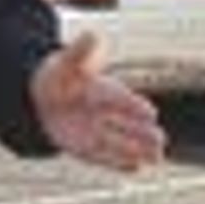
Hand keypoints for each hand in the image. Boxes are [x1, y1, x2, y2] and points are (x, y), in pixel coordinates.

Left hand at [32, 34, 165, 171]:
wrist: (43, 98)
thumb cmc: (59, 77)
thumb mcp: (65, 63)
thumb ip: (80, 53)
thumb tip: (93, 34)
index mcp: (102, 89)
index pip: (120, 98)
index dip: (133, 106)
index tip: (150, 113)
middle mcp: (104, 112)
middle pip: (127, 124)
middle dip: (143, 133)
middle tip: (162, 140)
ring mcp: (97, 131)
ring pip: (120, 142)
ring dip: (138, 150)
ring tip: (157, 158)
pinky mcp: (87, 147)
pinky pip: (104, 156)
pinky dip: (118, 163)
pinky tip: (136, 168)